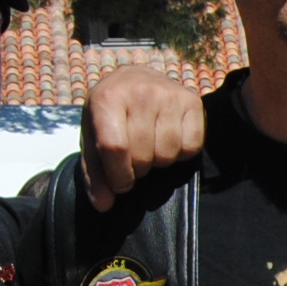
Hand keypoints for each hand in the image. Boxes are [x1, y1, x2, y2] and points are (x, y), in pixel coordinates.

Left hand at [80, 64, 207, 208]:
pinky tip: (170, 138)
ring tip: (151, 146)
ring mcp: (169, 94)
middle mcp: (140, 91)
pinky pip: (191, 148)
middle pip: (143, 155)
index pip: (115, 148)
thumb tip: (104, 206)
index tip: (121, 184)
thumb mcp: (93, 139)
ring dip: (159, 161)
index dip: (119, 176)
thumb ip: (95, 174)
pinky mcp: (193, 101)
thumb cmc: (111, 116)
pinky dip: (181, 153)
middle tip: (135, 158)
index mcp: (107, 98)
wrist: (136, 80)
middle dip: (138, 169)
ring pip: (168, 154)